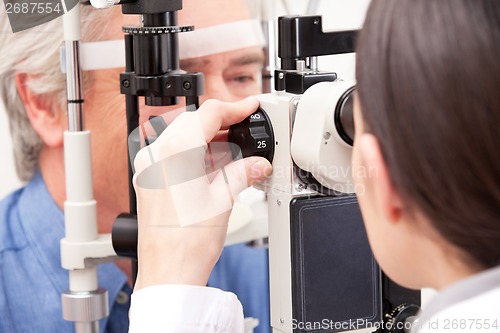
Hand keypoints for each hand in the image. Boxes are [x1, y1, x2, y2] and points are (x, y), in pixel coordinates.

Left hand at [132, 97, 271, 290]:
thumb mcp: (224, 200)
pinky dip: (195, 154)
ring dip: (209, 140)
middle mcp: (156, 155)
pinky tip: (214, 166)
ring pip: (182, 137)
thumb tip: (257, 163)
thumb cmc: (187, 244)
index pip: (208, 114)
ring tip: (235, 154)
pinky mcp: (148, 181)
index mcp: (174, 152)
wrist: (168, 273)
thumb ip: (242, 172)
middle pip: (193, 122)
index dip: (234, 107)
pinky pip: (173, 155)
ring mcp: (149, 168)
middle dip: (222, 124)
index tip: (249, 107)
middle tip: (246, 131)